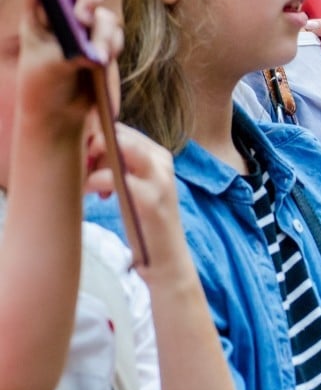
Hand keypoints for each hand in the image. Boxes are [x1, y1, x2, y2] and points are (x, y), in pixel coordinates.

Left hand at [17, 0, 122, 131]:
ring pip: (104, 14)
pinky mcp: (105, 42)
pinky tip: (103, 60)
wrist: (61, 112)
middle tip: (84, 16)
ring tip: (98, 57)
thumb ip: (70, 55)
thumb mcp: (48, 68)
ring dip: (104, 34)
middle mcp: (63, 12)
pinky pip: (116, 34)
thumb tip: (95, 54)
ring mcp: (86, 27)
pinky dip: (112, 45)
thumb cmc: (43, 87)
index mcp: (38, 11)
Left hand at [84, 123, 192, 282]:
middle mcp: (162, 162)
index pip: (120, 130)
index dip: (96, 141)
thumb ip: (121, 164)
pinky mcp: (151, 200)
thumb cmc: (144, 223)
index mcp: (159, 155)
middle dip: (93, 150)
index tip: (86, 164)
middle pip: (118, 135)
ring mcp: (159, 180)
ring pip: (120, 148)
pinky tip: (96, 196)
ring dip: (94, 163)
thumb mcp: (136, 186)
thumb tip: (88, 147)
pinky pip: (116, 177)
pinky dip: (97, 182)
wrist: (166, 260)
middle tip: (85, 173)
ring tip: (89, 186)